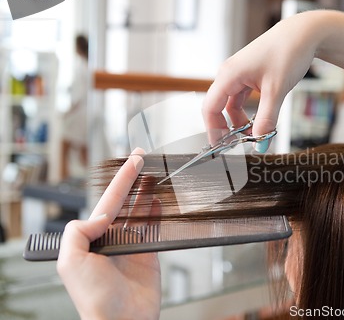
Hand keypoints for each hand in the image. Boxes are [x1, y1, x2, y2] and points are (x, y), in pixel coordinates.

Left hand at [57, 148, 161, 319]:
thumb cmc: (95, 300)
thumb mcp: (70, 262)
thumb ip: (78, 231)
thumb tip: (100, 215)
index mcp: (93, 237)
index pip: (108, 202)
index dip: (121, 180)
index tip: (132, 161)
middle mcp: (112, 238)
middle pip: (125, 201)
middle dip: (133, 179)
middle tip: (142, 158)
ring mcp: (132, 245)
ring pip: (141, 210)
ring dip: (147, 191)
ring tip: (154, 173)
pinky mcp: (150, 253)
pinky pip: (155, 226)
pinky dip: (157, 211)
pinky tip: (159, 199)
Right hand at [202, 12, 319, 150]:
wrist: (303, 33)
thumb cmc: (288, 52)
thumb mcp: (276, 90)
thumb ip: (267, 119)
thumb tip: (260, 144)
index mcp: (229, 75)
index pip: (210, 108)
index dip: (213, 130)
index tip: (221, 148)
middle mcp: (229, 74)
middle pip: (218, 107)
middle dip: (227, 128)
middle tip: (240, 145)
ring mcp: (239, 74)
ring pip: (231, 105)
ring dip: (239, 121)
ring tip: (255, 134)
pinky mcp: (249, 76)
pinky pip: (241, 99)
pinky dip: (248, 112)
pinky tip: (259, 121)